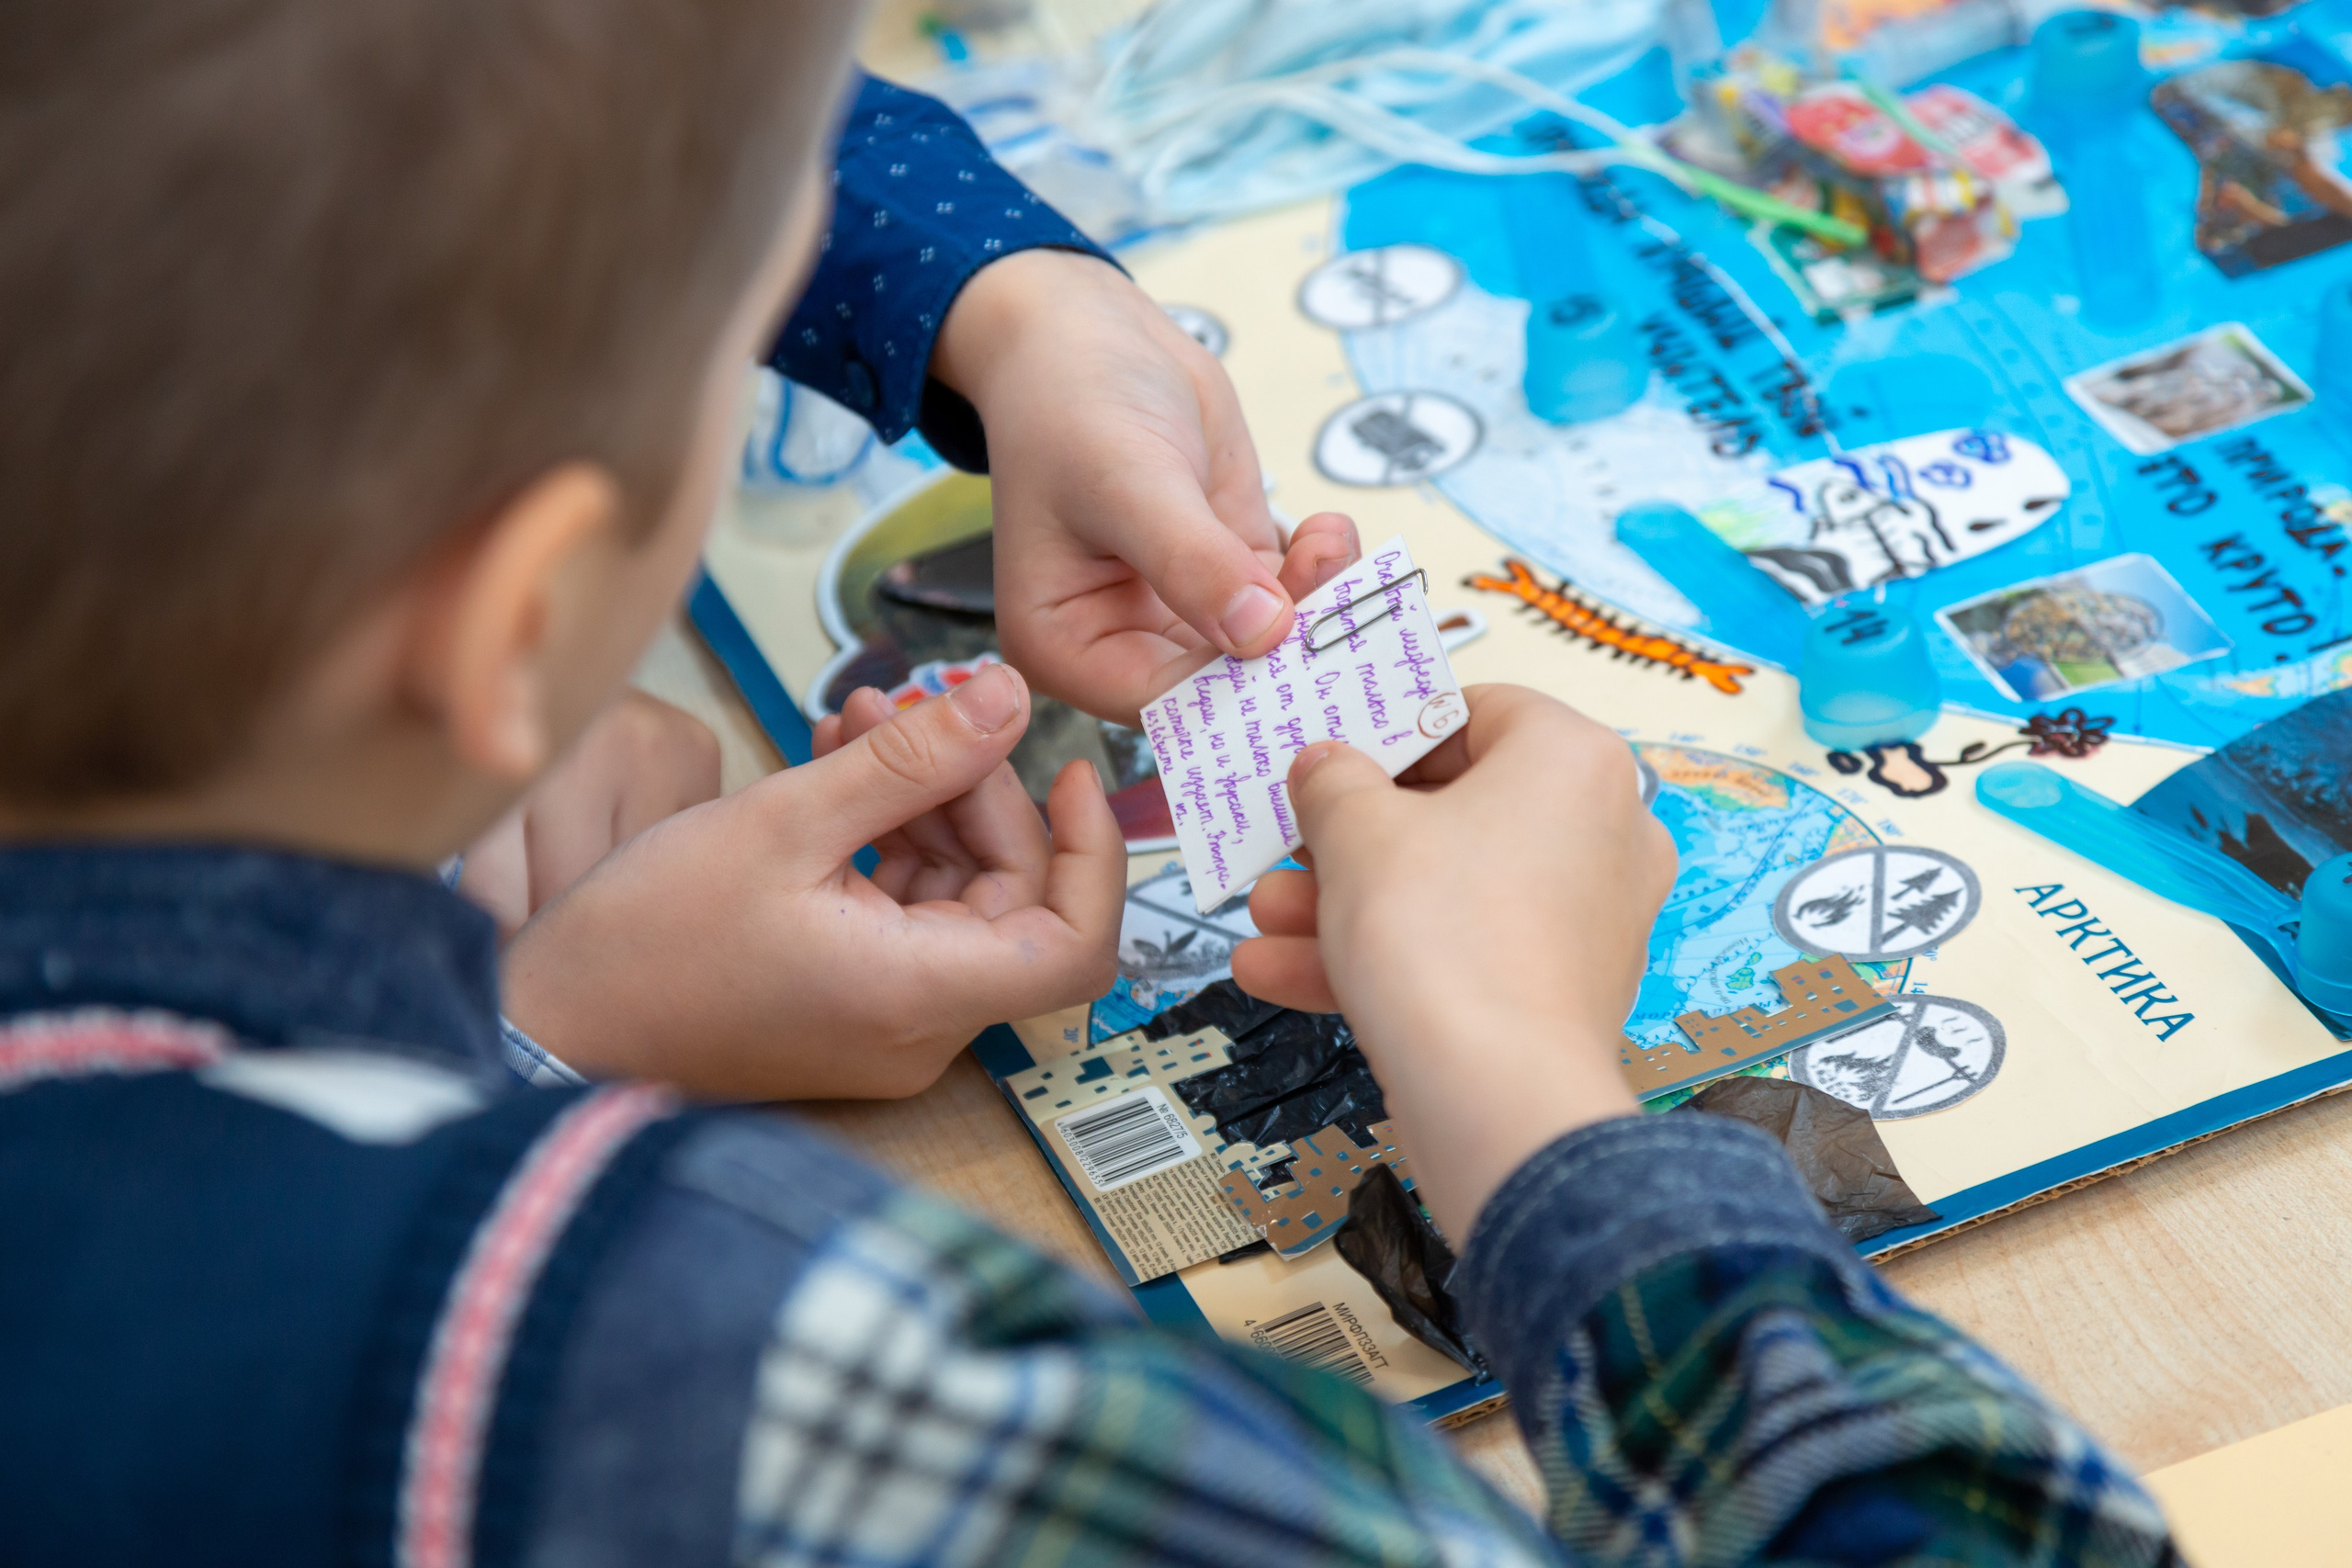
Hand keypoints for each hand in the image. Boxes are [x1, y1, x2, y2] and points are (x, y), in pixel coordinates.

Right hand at [499, 662, 1122, 1099]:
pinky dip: (883, 839)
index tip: (1068, 772)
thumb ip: (911, 758)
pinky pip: (901, 912)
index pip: (1076, 943)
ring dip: (923, 802)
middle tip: (915, 710)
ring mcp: (884, 1021)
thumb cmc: (644, 941)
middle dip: (976, 792)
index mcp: (919, 996)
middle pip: (1013, 898)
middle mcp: (919, 1027)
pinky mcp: (846, 1003)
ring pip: (954, 895)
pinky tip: (838, 768)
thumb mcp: (782, 821)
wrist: (545, 1024)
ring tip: (857, 720)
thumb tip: (1007, 698)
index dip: (1093, 853)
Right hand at [931, 248, 1361, 721]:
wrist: (1092, 334)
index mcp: (1069, 648)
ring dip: (1319, 606)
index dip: (1237, 696)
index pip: (1164, 704)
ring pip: (1272, 642)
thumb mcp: (1126, 480)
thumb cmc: (1073, 403)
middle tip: (1351, 619)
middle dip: (1293, 654)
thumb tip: (1263, 633)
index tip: (1303, 664)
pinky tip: (1330, 531)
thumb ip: (1192, 561)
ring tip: (1335, 548)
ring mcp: (1186, 611)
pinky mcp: (1233, 572)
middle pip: (1227, 685)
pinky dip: (1325, 573)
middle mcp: (1126, 643)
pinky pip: (1291, 595)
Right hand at [1230, 685, 1677, 1237]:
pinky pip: (1465, 949)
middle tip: (1286, 841)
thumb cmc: (1443, 941)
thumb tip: (1325, 765)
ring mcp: (1589, 918)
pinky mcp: (1561, 991)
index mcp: (1574, 759)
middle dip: (1348, 834)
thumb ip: (1332, 778)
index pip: (1474, 709)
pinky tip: (1282, 971)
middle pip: (1454, 807)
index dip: (1388, 728)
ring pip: (1449, 887)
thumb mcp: (1355, 828)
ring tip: (1264, 918)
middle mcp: (1602, 830)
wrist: (1494, 1101)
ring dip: (1346, 901)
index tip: (1329, 753)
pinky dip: (1385, 956)